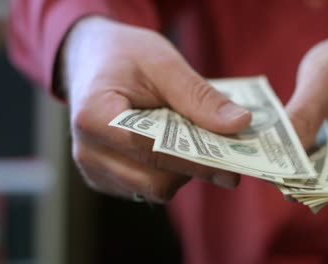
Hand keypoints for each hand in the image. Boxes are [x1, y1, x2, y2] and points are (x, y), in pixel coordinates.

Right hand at [59, 17, 250, 202]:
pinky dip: (169, 173)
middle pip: (154, 181)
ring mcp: (94, 169)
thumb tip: (239, 123)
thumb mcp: (164, 64)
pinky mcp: (104, 177)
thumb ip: (199, 96)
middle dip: (194, 168)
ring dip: (184, 171)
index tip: (234, 162)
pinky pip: (145, 188)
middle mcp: (88, 151)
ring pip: (153, 190)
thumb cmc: (125, 56)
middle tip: (226, 151)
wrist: (91, 59)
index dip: (196, 160)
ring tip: (198, 141)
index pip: (152, 151)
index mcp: (95, 117)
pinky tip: (176, 147)